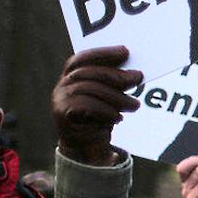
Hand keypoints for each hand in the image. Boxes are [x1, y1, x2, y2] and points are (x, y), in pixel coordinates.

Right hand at [51, 46, 141, 164]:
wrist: (86, 146)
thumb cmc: (99, 117)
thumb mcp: (109, 97)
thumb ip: (115, 84)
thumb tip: (136, 74)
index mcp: (71, 76)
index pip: (83, 59)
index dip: (103, 53)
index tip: (125, 51)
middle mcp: (62, 85)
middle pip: (89, 73)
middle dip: (116, 74)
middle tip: (138, 78)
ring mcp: (60, 99)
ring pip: (91, 89)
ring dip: (117, 97)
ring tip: (134, 105)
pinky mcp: (62, 113)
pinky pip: (88, 106)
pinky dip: (107, 111)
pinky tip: (118, 117)